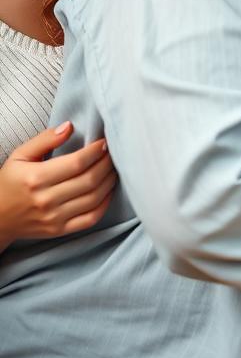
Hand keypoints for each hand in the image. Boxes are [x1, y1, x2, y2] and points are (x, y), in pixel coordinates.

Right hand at [0, 123, 116, 249]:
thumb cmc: (9, 183)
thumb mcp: (20, 156)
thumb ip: (45, 139)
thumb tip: (70, 126)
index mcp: (36, 179)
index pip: (76, 163)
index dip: (96, 151)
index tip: (104, 142)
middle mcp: (46, 200)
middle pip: (89, 180)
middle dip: (107, 163)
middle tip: (113, 152)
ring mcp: (54, 218)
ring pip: (94, 198)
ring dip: (110, 180)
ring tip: (113, 167)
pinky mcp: (59, 230)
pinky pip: (91, 218)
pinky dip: (105, 203)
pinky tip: (108, 189)